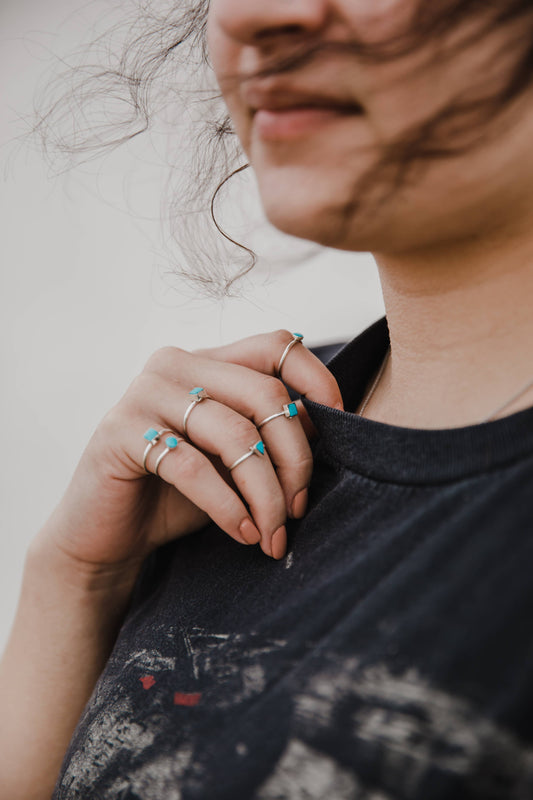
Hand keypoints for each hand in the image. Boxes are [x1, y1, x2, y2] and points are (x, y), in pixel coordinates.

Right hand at [37, 330, 342, 578]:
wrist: (108, 534)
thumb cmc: (178, 495)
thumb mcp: (233, 460)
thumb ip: (269, 434)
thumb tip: (327, 424)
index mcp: (208, 361)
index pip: (276, 345)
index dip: (318, 380)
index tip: (340, 427)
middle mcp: (176, 364)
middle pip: (265, 394)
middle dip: (294, 460)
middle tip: (297, 510)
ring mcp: (144, 392)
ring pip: (234, 434)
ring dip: (265, 493)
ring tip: (273, 534)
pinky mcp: (120, 432)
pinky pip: (192, 467)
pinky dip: (227, 506)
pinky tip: (243, 533)